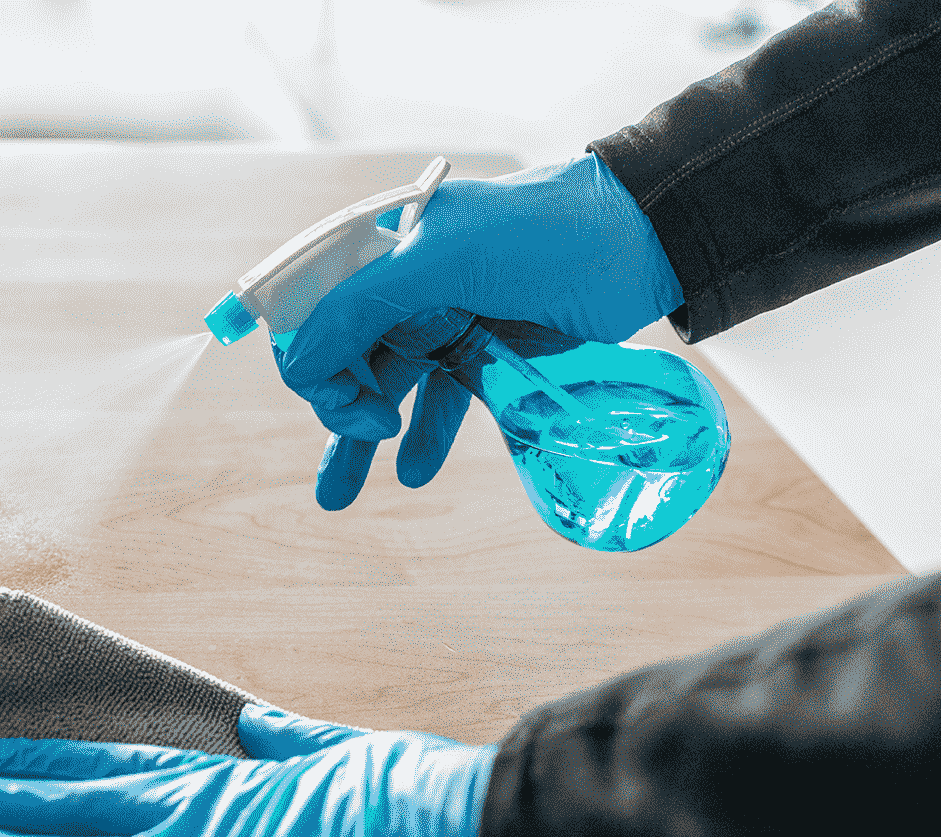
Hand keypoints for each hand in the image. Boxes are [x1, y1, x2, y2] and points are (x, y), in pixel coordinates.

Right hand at [278, 152, 683, 509]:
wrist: (643, 242)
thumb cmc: (545, 235)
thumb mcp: (444, 261)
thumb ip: (364, 305)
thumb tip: (297, 365)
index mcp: (383, 247)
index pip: (313, 309)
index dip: (310, 358)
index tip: (348, 398)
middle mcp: (404, 283)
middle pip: (340, 355)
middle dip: (333, 405)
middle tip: (365, 432)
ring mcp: (442, 320)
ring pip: (381, 386)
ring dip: (357, 439)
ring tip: (339, 497)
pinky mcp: (483, 353)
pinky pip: (437, 401)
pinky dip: (421, 438)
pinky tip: (414, 471)